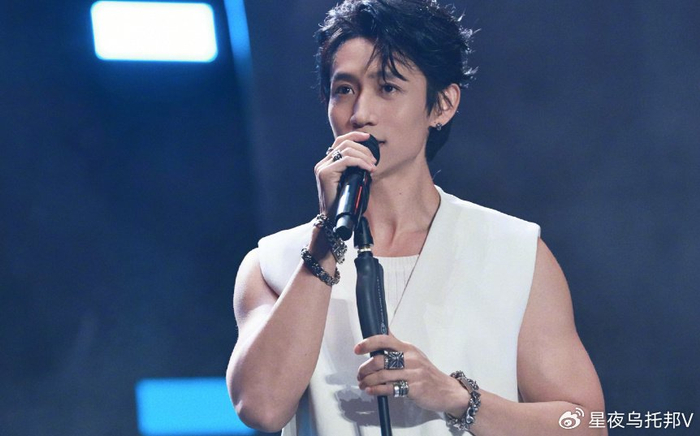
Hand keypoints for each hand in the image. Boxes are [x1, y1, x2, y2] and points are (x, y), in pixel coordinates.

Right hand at [314, 131, 376, 216]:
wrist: (333, 218)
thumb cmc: (344, 202)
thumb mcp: (350, 181)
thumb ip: (353, 169)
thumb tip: (369, 159)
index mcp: (327, 163)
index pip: (340, 141)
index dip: (354, 135)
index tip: (368, 137)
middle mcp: (322, 163)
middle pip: (344, 143)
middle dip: (363, 148)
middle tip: (373, 160)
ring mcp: (322, 167)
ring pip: (346, 150)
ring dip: (363, 156)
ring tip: (372, 166)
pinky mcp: (325, 173)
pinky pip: (346, 160)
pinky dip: (360, 162)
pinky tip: (368, 169)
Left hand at [354, 333, 469, 414]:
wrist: (446, 391)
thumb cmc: (426, 373)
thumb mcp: (413, 354)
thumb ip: (396, 346)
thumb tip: (381, 329)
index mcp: (408, 348)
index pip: (385, 340)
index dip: (368, 343)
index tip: (357, 349)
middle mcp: (410, 359)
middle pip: (380, 360)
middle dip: (364, 368)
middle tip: (360, 374)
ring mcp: (412, 374)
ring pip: (382, 375)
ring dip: (368, 381)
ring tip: (363, 384)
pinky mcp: (413, 389)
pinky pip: (390, 389)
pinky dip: (376, 390)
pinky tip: (371, 391)